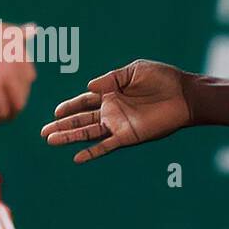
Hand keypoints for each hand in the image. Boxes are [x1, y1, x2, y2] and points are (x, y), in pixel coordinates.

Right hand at [0, 20, 35, 124]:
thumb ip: (15, 32)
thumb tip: (33, 28)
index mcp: (20, 49)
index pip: (28, 77)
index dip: (16, 88)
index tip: (2, 94)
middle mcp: (18, 62)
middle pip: (24, 92)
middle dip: (12, 104)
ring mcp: (6, 74)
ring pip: (18, 104)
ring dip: (6, 115)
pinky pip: (2, 110)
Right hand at [41, 60, 191, 163]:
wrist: (185, 94)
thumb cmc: (163, 79)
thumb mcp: (135, 70)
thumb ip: (112, 78)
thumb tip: (88, 87)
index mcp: (113, 92)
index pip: (86, 100)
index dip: (70, 106)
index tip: (56, 111)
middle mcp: (113, 110)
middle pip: (82, 119)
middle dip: (63, 124)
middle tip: (43, 131)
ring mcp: (119, 123)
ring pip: (88, 132)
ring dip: (69, 136)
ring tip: (50, 139)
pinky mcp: (128, 135)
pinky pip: (106, 145)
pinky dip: (92, 152)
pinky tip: (77, 157)